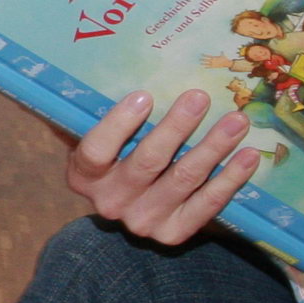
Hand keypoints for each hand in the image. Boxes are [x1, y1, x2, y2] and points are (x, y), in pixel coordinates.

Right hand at [57, 86, 261, 243]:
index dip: (119, 125)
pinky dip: (230, 180)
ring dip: (212, 148)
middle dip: (176, 127)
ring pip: (182, 181)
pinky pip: (207, 206)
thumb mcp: (91, 133)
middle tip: (200, 97)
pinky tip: (249, 156)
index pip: (95, 151)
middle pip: (146, 163)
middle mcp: (110, 203)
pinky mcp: (173, 234)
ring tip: (237, 121)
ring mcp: (143, 222)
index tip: (145, 96)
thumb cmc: (114, 154)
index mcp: (83, 176)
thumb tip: (54, 68)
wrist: (132, 205)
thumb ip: (80, 109)